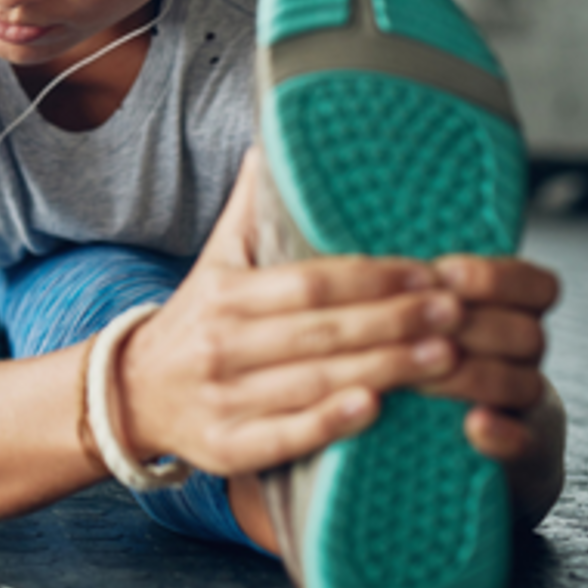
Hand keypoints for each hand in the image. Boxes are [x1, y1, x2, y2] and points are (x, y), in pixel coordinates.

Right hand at [115, 148, 559, 478]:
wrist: (131, 393)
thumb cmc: (197, 321)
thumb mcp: (217, 261)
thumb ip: (251, 208)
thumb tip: (277, 139)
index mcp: (225, 295)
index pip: (309, 281)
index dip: (372, 276)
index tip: (427, 270)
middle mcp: (221, 345)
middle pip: (320, 331)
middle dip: (395, 321)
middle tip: (456, 311)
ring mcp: (223, 399)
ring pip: (314, 383)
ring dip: (384, 370)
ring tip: (446, 357)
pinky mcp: (227, 448)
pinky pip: (285, 437)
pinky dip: (330, 424)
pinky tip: (376, 410)